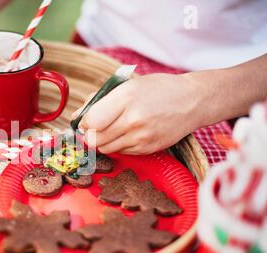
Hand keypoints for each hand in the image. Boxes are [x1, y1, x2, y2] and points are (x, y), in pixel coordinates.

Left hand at [72, 74, 204, 154]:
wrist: (191, 101)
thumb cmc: (157, 89)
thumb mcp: (127, 85)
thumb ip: (99, 100)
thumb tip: (76, 117)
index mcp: (125, 97)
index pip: (90, 121)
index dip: (84, 124)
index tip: (86, 121)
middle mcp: (133, 119)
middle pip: (95, 139)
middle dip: (90, 135)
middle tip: (95, 129)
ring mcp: (141, 136)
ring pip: (106, 149)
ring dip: (103, 142)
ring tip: (113, 129)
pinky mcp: (148, 148)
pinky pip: (121, 152)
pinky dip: (119, 145)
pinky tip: (128, 133)